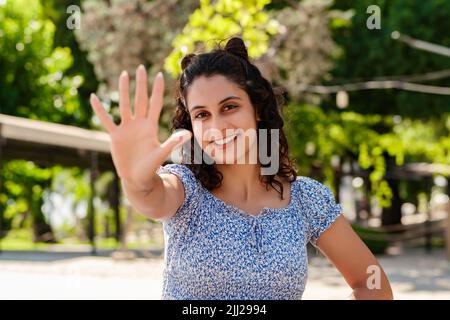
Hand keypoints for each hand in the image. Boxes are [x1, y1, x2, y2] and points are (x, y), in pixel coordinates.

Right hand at [90, 65, 191, 188]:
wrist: (137, 178)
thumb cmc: (151, 167)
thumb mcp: (162, 153)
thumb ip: (173, 143)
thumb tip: (188, 133)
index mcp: (150, 127)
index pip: (155, 104)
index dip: (157, 90)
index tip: (159, 75)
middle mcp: (139, 124)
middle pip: (140, 100)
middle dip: (141, 84)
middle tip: (141, 68)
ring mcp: (126, 129)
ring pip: (124, 105)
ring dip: (124, 91)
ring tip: (124, 75)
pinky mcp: (115, 136)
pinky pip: (106, 120)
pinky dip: (100, 110)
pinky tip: (94, 98)